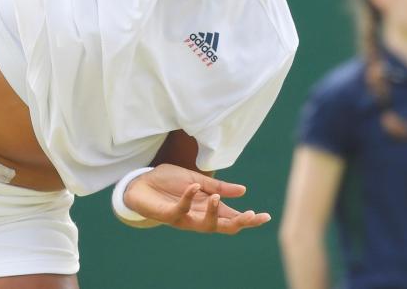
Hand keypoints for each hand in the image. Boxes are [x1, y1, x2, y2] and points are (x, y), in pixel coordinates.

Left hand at [124, 164, 271, 233]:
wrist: (140, 182)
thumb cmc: (168, 183)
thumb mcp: (196, 179)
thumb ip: (219, 186)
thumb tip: (244, 190)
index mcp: (209, 207)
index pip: (233, 216)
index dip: (249, 218)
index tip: (266, 216)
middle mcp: (200, 216)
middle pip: (225, 227)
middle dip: (240, 223)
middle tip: (252, 216)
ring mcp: (185, 218)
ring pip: (206, 225)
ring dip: (214, 213)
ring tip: (218, 198)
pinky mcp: (170, 215)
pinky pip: (182, 210)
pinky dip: (189, 198)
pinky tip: (195, 187)